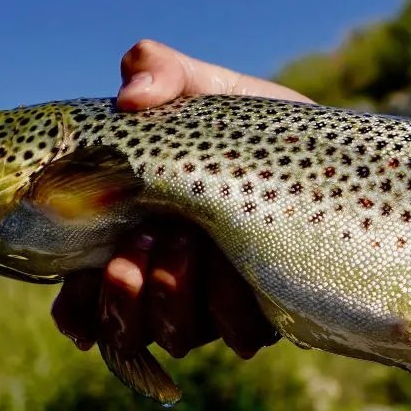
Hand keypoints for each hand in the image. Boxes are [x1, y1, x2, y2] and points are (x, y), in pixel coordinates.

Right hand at [50, 40, 305, 362]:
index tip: (78, 294)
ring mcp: (218, 302)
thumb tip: (132, 95)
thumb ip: (160, 72)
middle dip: (122, 297)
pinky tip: (240, 271)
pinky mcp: (266, 313)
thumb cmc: (257, 125)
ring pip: (174, 335)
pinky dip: (228, 309)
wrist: (334, 149)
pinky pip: (237, 338)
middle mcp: (170, 279)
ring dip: (171, 297)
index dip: (75, 310)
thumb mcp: (208, 90)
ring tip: (189, 244)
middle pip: (122, 327)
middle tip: (138, 248)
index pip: (85, 296)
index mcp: (136, 235)